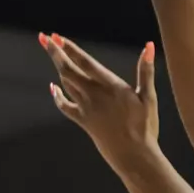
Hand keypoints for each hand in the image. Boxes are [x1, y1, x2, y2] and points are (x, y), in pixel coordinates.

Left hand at [39, 33, 159, 165]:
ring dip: (58, 67)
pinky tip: (53, 87)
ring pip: (66, 83)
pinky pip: (64, 106)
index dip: (70, 48)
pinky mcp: (83, 121)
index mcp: (110, 86)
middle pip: (68, 70)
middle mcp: (94, 95)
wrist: (133, 156)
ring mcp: (86, 109)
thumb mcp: (148, 97)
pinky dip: (57, 96)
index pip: (85, 62)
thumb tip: (149, 45)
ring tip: (53, 52)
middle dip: (55, 53)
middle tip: (45, 38)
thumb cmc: (144, 126)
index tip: (57, 36)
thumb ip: (145, 70)